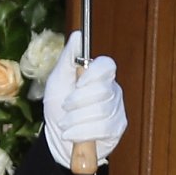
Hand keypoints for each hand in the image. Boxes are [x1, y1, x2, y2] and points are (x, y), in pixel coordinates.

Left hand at [43, 31, 127, 168]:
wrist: (60, 139)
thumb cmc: (58, 107)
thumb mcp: (57, 80)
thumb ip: (68, 58)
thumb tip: (78, 35)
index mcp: (99, 75)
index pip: (107, 66)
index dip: (93, 75)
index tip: (78, 84)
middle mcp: (112, 90)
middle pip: (102, 91)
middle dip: (78, 102)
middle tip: (65, 107)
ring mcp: (117, 109)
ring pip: (102, 111)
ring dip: (77, 120)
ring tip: (66, 124)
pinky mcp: (118, 128)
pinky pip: (103, 128)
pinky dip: (83, 132)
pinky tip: (73, 134)